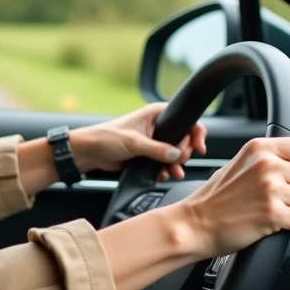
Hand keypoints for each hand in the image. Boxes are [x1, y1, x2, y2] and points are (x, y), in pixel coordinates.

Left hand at [70, 103, 206, 180]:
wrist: (90, 152)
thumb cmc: (107, 137)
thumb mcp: (135, 143)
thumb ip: (157, 149)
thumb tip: (177, 155)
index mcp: (157, 114)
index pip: (186, 120)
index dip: (196, 133)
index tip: (199, 148)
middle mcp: (158, 125)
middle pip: (183, 139)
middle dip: (184, 153)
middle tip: (179, 162)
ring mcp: (154, 140)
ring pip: (175, 153)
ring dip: (175, 164)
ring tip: (173, 173)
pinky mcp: (148, 154)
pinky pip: (164, 162)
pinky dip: (166, 169)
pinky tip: (162, 175)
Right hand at [173, 136, 289, 260]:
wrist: (193, 224)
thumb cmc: (214, 199)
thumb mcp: (240, 164)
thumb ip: (268, 159)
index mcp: (259, 148)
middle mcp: (266, 164)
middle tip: (277, 200)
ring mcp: (269, 189)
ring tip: (270, 211)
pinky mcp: (271, 214)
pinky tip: (271, 223)